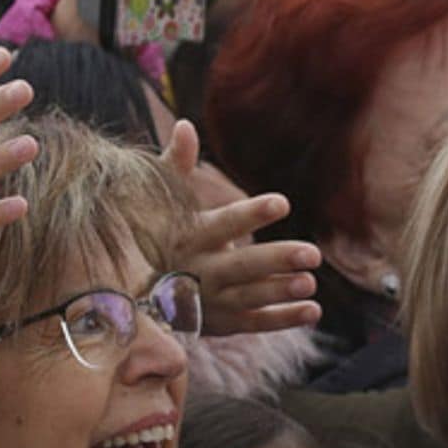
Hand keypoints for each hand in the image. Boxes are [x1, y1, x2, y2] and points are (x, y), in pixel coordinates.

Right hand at [157, 119, 321, 334]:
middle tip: (313, 253)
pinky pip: (254, 322)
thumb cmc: (159, 235)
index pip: (225, 224)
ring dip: (280, 291)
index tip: (282, 202)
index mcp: (191, 236)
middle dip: (276, 260)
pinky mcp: (222, 323)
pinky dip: (283, 319)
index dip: (252, 214)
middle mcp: (202, 270)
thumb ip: (178, 166)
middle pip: (242, 265)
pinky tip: (313, 310)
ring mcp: (212, 300)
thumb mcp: (164, 202)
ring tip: (311, 282)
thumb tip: (186, 124)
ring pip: (250, 296)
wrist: (134, 294)